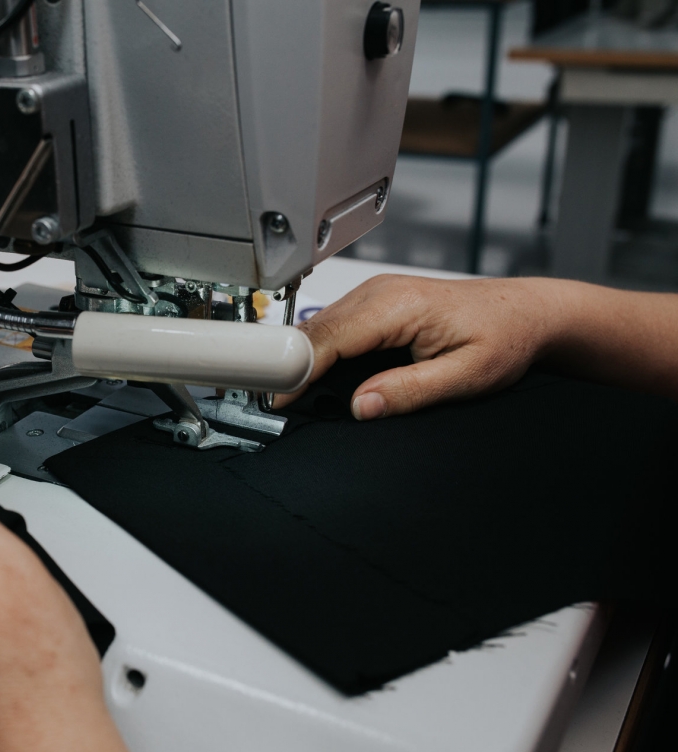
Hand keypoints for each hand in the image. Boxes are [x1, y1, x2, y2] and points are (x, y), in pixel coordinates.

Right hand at [275, 275, 562, 418]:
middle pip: (314, 331)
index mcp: (397, 305)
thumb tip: (362, 407)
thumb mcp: (467, 376)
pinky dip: (320, 351)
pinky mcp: (375, 301)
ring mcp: (374, 293)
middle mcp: (379, 292)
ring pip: (319, 327)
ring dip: (304, 359)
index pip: (327, 338)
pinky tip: (319, 376)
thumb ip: (411, 392)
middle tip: (278, 407)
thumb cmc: (505, 337)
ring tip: (293, 396)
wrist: (526, 312)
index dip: (296, 371)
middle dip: (291, 367)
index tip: (277, 401)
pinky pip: (334, 325)